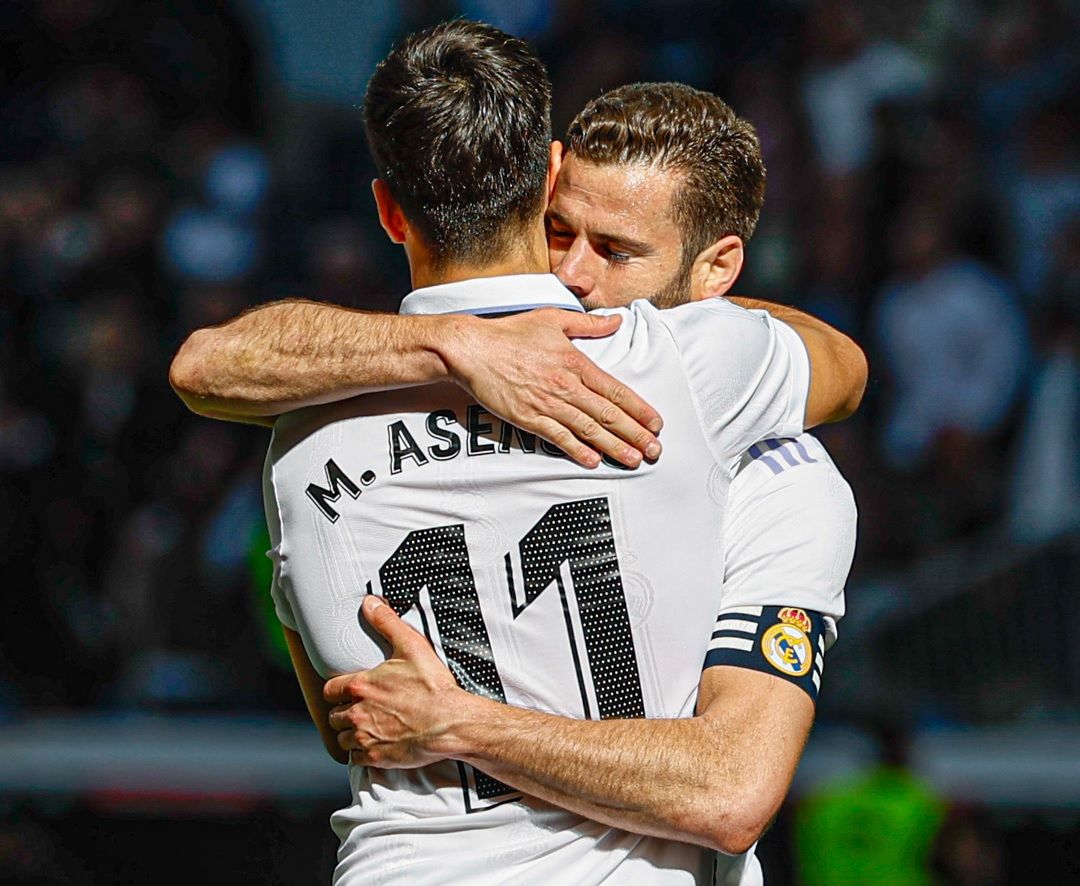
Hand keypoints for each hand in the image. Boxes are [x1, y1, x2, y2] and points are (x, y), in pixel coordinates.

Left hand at [324, 596, 469, 767]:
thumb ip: (386, 622)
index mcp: (361, 686)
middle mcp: (357, 713)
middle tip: (360, 709)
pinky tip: (374, 745)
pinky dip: (361, 754)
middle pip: (335, 716)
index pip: (330, 690)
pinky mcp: (375, 758)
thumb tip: (369, 603)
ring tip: (366, 728)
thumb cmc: (432, 686)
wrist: (450, 722)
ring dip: (351, 733)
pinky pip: (354, 759)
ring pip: (343, 739)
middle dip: (344, 712)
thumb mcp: (411, 646)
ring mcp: (365, 737)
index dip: (337, 690)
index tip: (346, 691)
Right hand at [440, 309, 662, 467]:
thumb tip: (615, 320)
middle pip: (608, 415)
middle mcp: (566, 385)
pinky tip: (593, 461)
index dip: (639, 410)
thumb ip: (589, 324)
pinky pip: (558, 438)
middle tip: (654, 451)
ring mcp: (547, 404)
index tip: (655, 424)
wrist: (473, 349)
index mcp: (576, 362)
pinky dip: (577, 451)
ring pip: (588, 430)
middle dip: (635, 435)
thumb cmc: (510, 333)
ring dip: (614, 447)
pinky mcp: (528, 418)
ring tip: (633, 460)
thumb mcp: (553, 319)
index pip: (616, 391)